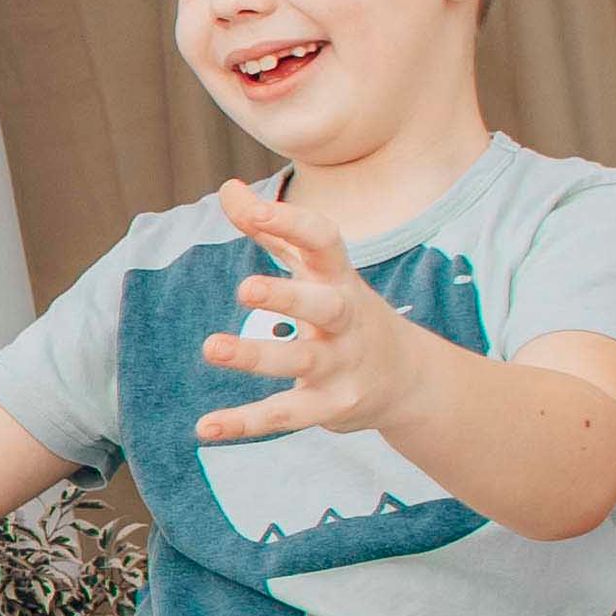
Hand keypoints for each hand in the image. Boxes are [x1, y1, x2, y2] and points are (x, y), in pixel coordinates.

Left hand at [189, 181, 431, 444]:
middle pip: (323, 306)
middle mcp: (345, 319)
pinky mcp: (332, 406)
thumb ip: (271, 230)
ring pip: (300, 362)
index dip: (292, 225)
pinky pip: (287, 415)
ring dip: (256, 356)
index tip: (254, 212)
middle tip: (245, 289)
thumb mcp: (315, 268)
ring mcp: (342, 365)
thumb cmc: (345, 309)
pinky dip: (246, 422)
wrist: (409, 379)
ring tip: (211, 346)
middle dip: (288, 298)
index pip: (324, 242)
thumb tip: (228, 188)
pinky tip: (206, 426)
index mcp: (338, 277)